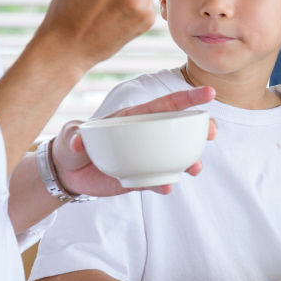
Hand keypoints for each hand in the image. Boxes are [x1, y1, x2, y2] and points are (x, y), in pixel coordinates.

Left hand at [52, 88, 217, 197]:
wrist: (69, 173)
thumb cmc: (75, 144)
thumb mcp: (72, 134)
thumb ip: (74, 134)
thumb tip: (77, 140)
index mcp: (135, 118)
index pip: (165, 105)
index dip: (188, 98)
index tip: (209, 93)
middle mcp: (147, 136)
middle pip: (180, 130)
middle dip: (200, 129)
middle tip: (211, 133)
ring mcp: (147, 158)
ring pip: (176, 158)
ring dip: (190, 162)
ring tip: (195, 168)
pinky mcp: (141, 178)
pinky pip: (157, 180)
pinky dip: (163, 183)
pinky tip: (166, 187)